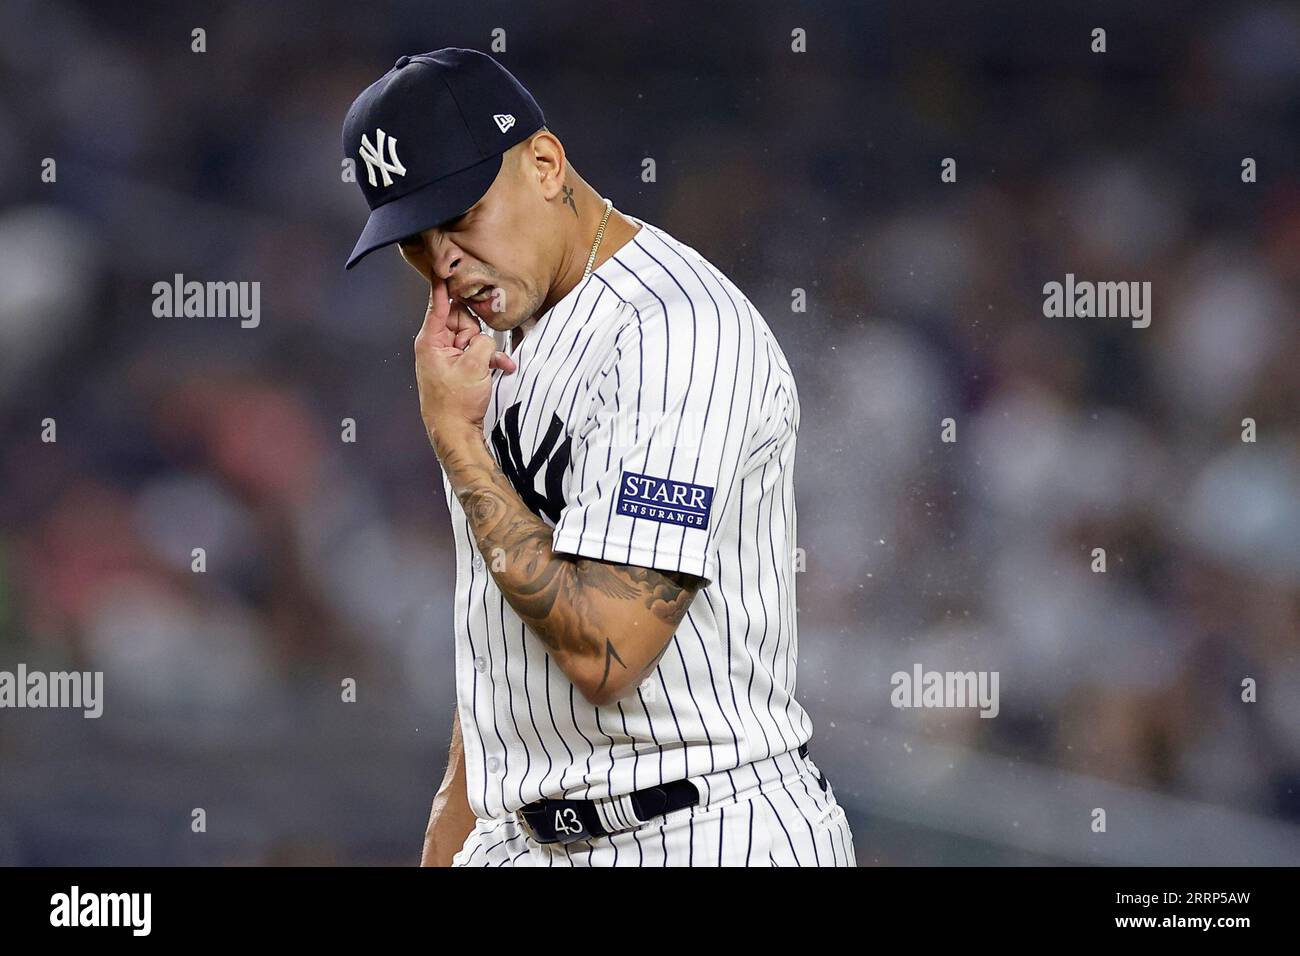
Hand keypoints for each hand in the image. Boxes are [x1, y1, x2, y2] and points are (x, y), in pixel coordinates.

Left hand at [414, 276, 516, 453]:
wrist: (455, 431)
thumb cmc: (455, 403)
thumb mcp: (474, 366)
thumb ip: (483, 342)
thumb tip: (487, 338)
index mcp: (430, 340)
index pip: (437, 304)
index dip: (443, 284)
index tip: (441, 264)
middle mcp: (437, 345)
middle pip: (461, 319)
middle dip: (477, 329)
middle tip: (484, 344)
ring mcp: (447, 357)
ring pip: (473, 337)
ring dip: (488, 348)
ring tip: (497, 363)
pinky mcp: (458, 367)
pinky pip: (476, 353)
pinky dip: (490, 359)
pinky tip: (503, 367)